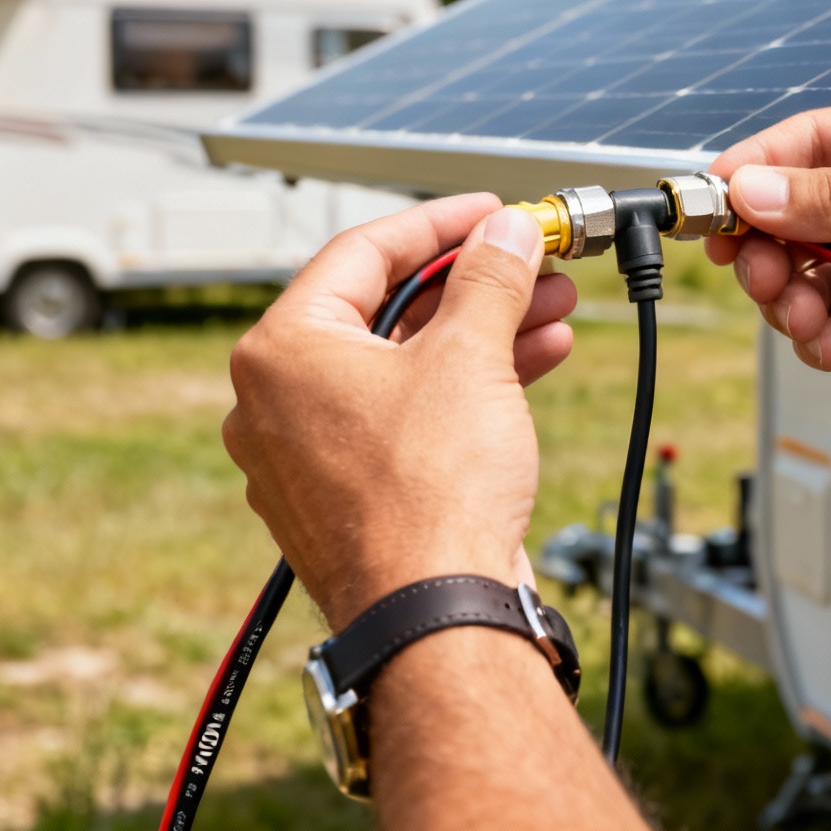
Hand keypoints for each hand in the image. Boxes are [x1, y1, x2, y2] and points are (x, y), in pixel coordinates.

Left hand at [223, 195, 575, 629]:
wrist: (436, 619)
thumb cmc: (430, 494)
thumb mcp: (469, 358)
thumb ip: (488, 279)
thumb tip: (507, 232)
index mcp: (280, 351)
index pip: (362, 252)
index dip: (440, 222)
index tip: (492, 210)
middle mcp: (278, 401)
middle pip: (387, 311)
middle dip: (474, 284)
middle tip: (535, 261)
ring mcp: (308, 456)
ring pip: (402, 368)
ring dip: (481, 335)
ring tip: (552, 310)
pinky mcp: (348, 498)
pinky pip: (404, 420)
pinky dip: (462, 390)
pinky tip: (531, 365)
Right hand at [705, 96, 830, 427]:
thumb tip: (758, 187)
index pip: (808, 142)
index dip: (754, 170)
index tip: (713, 203)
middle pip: (795, 214)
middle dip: (769, 247)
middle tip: (759, 271)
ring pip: (808, 274)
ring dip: (793, 298)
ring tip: (805, 313)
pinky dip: (820, 336)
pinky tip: (830, 341)